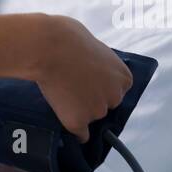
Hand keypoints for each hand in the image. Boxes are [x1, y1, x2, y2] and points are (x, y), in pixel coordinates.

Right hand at [22, 14, 132, 142]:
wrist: (47, 47)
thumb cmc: (68, 36)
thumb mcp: (94, 45)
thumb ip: (100, 62)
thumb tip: (92, 65)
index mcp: (124, 77)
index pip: (118, 89)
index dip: (101, 84)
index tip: (88, 79)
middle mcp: (115, 97)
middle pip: (106, 105)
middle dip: (92, 98)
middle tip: (73, 86)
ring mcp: (96, 112)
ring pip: (90, 117)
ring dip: (79, 111)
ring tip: (61, 95)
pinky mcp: (78, 122)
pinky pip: (80, 134)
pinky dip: (74, 130)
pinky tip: (65, 121)